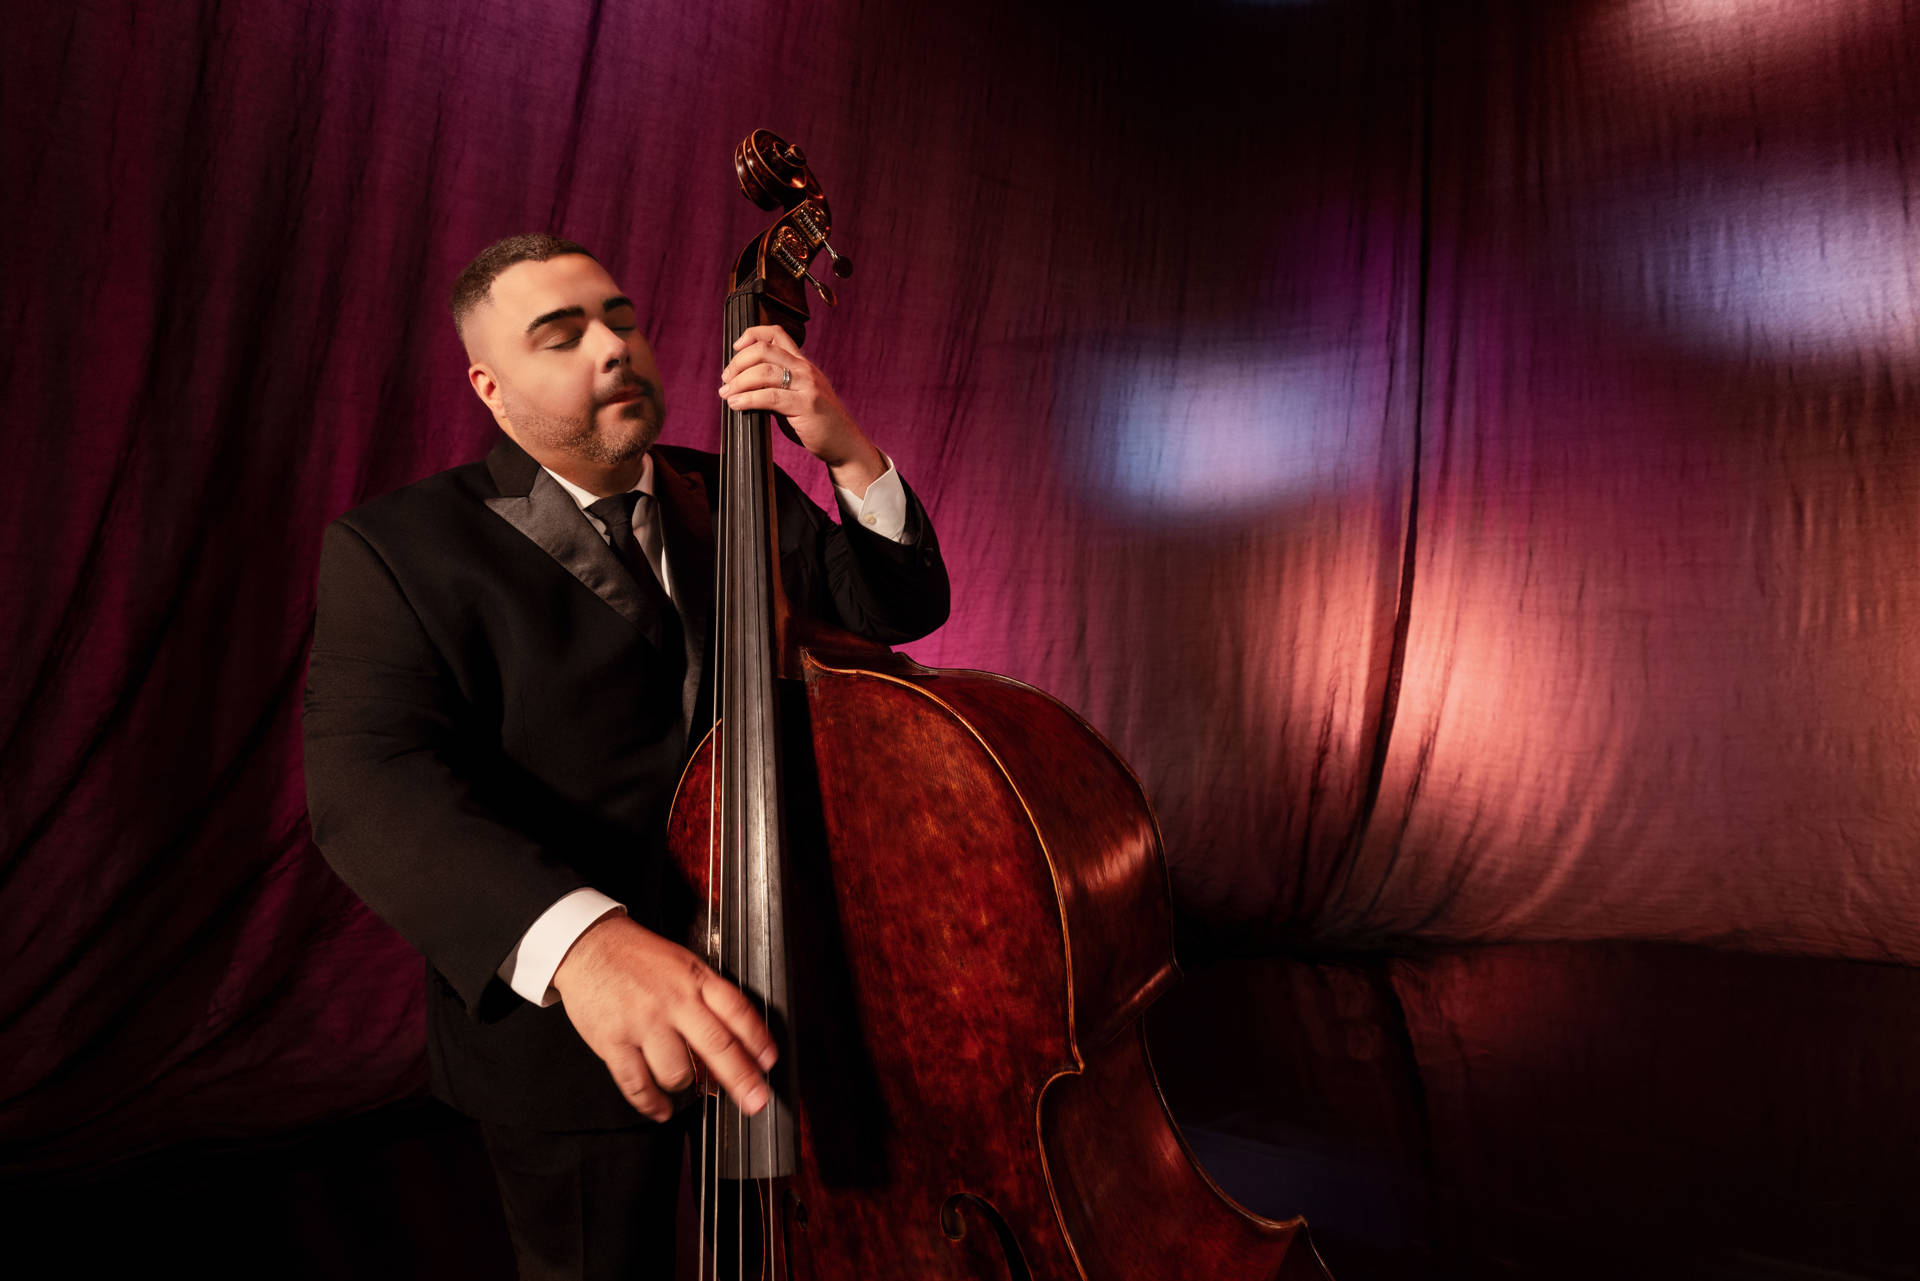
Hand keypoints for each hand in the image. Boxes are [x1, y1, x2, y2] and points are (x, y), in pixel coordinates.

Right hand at [551, 912, 777, 1121]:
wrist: (589, 945)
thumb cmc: (638, 957)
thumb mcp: (682, 964)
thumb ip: (706, 998)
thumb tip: (731, 1040)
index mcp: (695, 979)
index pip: (737, 1011)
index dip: (758, 1039)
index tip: (769, 1062)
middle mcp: (673, 1001)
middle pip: (717, 1046)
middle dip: (741, 1078)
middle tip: (755, 1101)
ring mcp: (643, 1023)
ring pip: (677, 1072)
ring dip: (687, 1089)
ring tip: (687, 1090)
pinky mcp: (613, 1041)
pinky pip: (637, 1084)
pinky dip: (652, 1103)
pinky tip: (661, 1109)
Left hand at [719, 324, 885, 495]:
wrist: (845, 443)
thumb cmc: (818, 422)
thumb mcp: (796, 397)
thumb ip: (775, 387)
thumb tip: (742, 386)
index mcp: (802, 364)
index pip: (776, 333)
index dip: (752, 334)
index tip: (736, 348)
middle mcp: (805, 369)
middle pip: (764, 350)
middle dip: (738, 362)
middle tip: (725, 379)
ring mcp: (807, 386)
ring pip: (764, 372)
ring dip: (738, 382)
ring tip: (726, 394)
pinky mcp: (805, 406)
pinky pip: (769, 397)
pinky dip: (747, 399)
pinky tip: (737, 405)